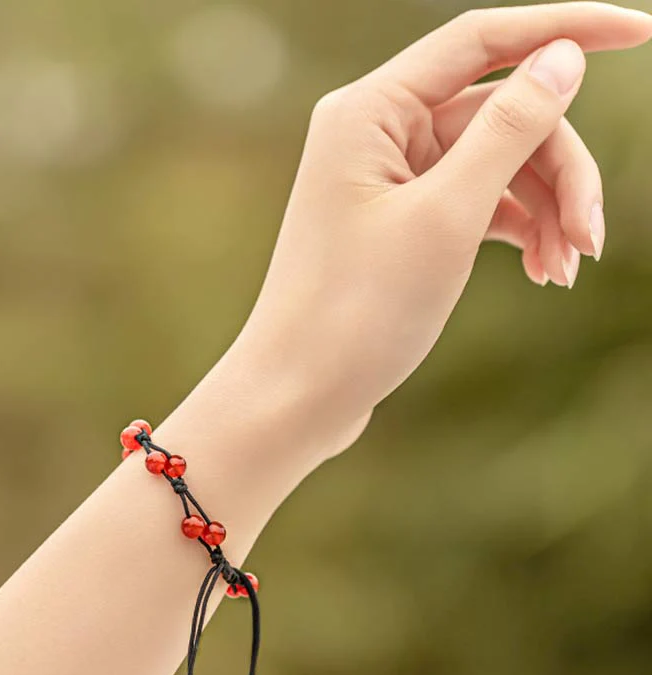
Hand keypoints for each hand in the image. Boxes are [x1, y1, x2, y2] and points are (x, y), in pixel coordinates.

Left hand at [236, 3, 651, 454]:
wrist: (300, 393)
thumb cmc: (357, 311)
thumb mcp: (446, 218)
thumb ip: (508, 130)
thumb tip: (561, 57)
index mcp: (369, 113)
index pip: (481, 40)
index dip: (565, 29)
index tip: (642, 33)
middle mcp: (374, 136)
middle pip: (498, 116)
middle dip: (558, 170)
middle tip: (592, 239)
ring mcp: (386, 183)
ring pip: (492, 165)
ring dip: (543, 209)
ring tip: (567, 270)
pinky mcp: (397, 225)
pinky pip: (472, 203)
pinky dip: (513, 230)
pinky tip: (543, 271)